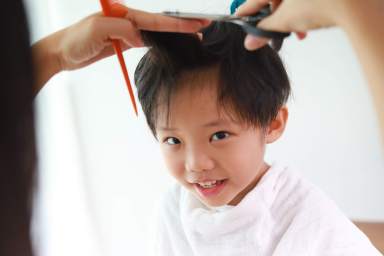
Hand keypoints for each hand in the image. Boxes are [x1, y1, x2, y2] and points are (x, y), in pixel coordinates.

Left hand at [58, 4, 209, 70]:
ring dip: (173, 33)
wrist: (62, 52)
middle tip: (202, 26)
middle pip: (160, 23)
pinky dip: (160, 41)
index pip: (155, 20)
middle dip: (182, 25)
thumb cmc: (75, 40)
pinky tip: (170, 41)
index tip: (195, 24)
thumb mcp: (97, 30)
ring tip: (192, 34)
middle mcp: (127, 20)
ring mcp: (126, 31)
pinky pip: (145, 40)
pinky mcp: (123, 41)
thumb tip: (140, 37)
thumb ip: (122, 29)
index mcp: (123, 15)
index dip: (176, 23)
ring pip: (155, 32)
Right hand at [235, 0, 340, 49]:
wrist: (353, 2)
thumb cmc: (318, 3)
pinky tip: (308, 23)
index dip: (246, 12)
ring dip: (292, 17)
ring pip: (291, 0)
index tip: (238, 18)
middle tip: (275, 34)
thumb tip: (250, 42)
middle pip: (275, 0)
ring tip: (298, 33)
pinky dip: (304, 10)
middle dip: (275, 19)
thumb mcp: (285, 21)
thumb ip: (265, 30)